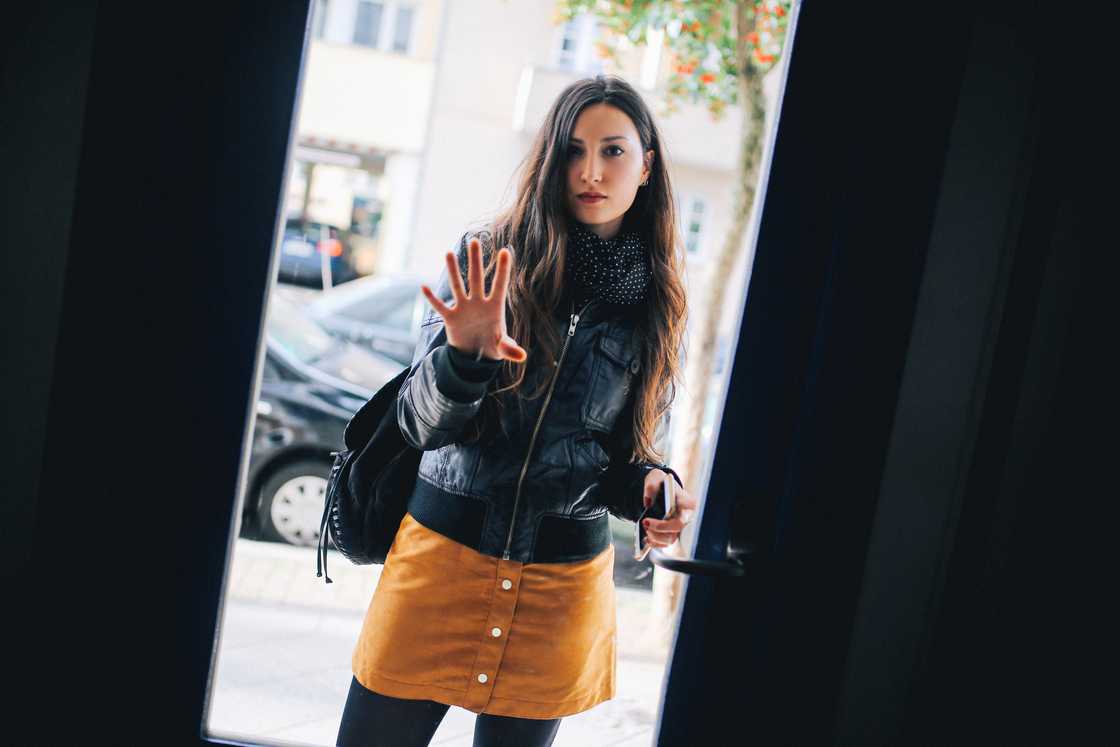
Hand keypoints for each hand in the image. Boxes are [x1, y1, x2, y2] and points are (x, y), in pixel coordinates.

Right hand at [420, 237, 526, 362]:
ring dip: (453, 270)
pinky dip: (432, 299)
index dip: (502, 269)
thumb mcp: (502, 348)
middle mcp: (478, 303)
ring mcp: (464, 309)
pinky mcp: (451, 318)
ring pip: (458, 286)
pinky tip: (424, 287)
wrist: (475, 356)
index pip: (499, 285)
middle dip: (475, 260)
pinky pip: (440, 307)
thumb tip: (522, 357)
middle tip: (474, 240)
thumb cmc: (492, 347)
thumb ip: (510, 349)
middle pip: (477, 278)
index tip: (505, 251)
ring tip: (449, 253)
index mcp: (494, 307)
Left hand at [640, 469, 696, 548]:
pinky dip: (654, 543)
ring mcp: (679, 528)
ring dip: (655, 536)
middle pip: (677, 527)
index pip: (687, 510)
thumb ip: (651, 484)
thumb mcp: (655, 477)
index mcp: (687, 501)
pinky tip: (645, 539)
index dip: (673, 516)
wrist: (659, 492)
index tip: (658, 514)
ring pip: (670, 538)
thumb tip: (647, 501)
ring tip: (643, 528)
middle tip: (644, 522)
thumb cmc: (661, 484)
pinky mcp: (671, 535)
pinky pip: (664, 544)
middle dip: (660, 527)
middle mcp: (687, 517)